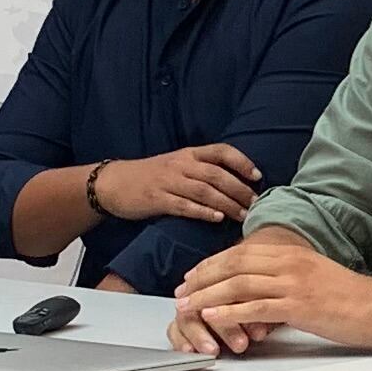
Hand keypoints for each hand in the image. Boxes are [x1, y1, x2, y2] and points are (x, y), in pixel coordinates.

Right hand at [91, 143, 260, 225]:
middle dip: (239, 189)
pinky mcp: (158, 200)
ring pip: (204, 190)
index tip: (258, 176)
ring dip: (227, 203)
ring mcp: (169, 182)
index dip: (241, 162)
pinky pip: (184, 206)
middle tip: (256, 204)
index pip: (221, 151)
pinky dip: (203, 212)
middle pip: (217, 174)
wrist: (113, 182)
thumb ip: (201, 170)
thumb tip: (235, 184)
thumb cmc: (150, 176)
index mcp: (188, 154)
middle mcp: (181, 165)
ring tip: (243, 215)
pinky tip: (217, 219)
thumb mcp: (177, 165)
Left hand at [170, 228, 371, 355]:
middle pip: (235, 264)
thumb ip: (288, 279)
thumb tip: (263, 292)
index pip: (243, 252)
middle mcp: (290, 263)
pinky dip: (230, 312)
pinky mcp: (299, 305)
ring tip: (187, 306)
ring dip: (208, 295)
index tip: (194, 276)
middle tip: (182, 291)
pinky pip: (256, 306)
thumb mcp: (316, 277)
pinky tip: (213, 316)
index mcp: (293, 253)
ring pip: (239, 284)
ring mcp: (294, 283)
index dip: (214, 264)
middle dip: (203, 278)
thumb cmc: (353, 298)